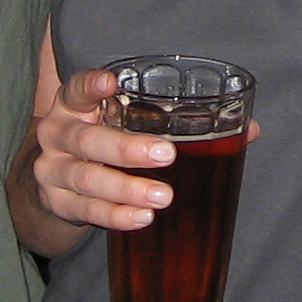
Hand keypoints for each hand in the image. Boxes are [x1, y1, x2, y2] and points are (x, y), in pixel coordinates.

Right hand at [26, 64, 249, 233]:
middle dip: (127, 148)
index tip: (112, 83)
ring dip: (126, 188)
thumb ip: (180, 120)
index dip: (91, 84)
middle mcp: (58, 134)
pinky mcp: (57, 203)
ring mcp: (52, 170)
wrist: (58, 182)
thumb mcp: (129, 123)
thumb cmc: (107, 140)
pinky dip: (115, 215)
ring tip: (163, 196)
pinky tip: (142, 217)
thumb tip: (249, 129)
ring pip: (87, 178)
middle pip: (87, 139)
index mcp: (74, 105)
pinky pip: (87, 210)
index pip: (76, 89)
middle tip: (167, 154)